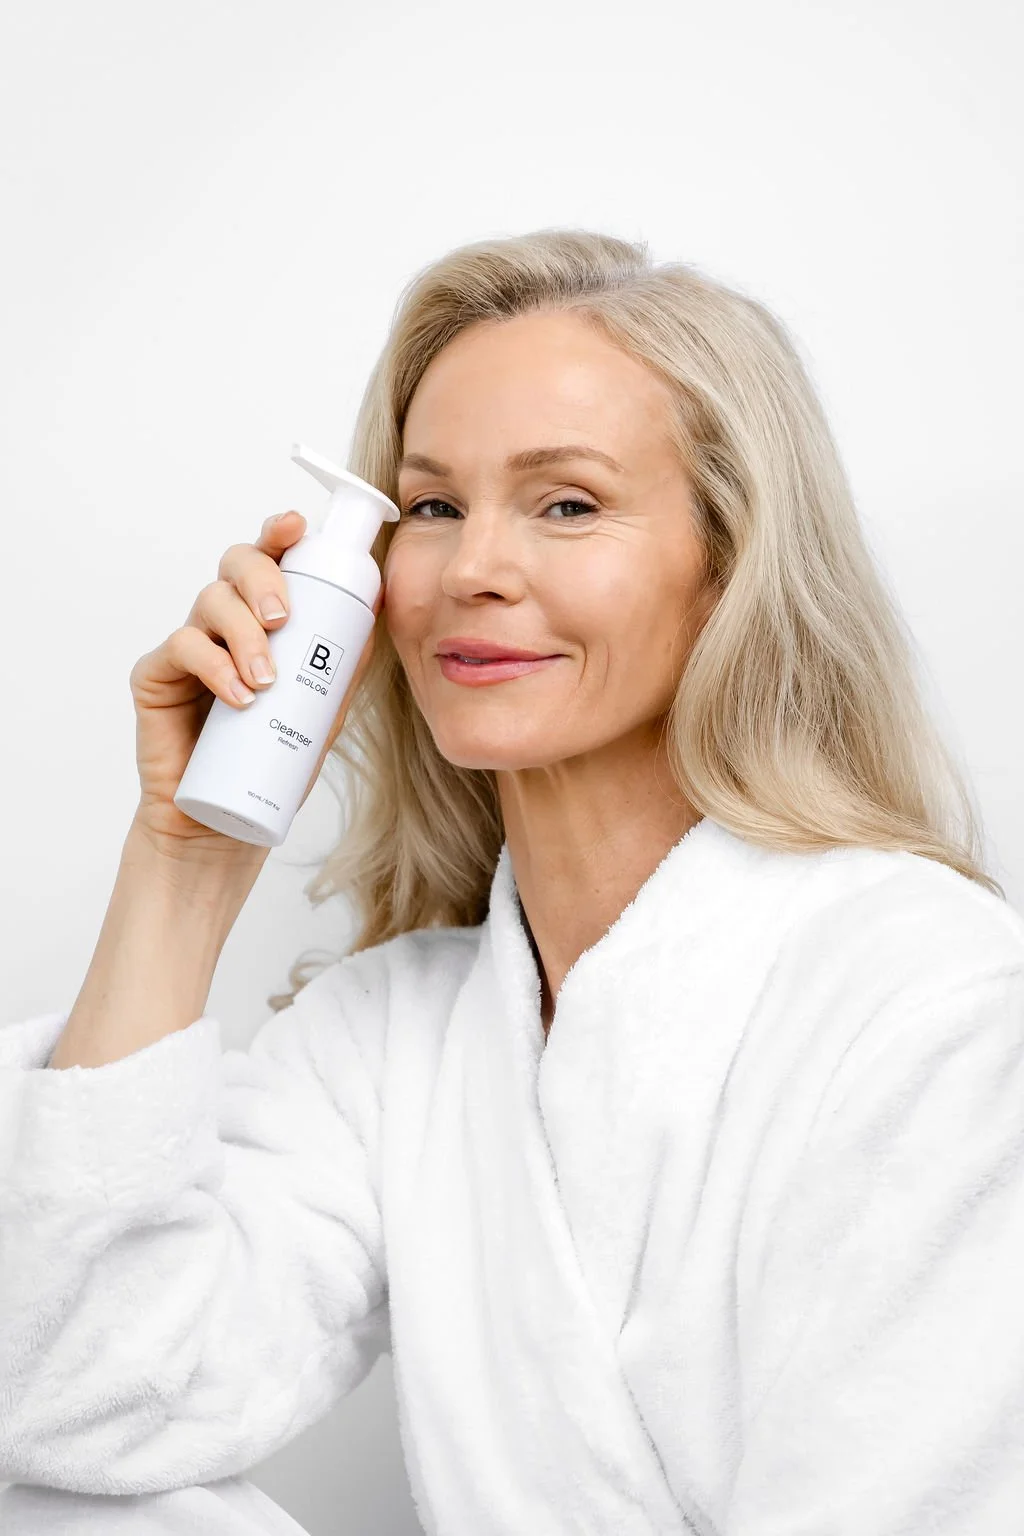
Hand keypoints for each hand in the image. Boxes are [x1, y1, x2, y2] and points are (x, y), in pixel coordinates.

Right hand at [128, 510, 383, 860]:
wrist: (225, 825)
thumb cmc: (271, 764)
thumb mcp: (321, 713)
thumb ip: (342, 668)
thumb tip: (376, 616)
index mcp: (263, 620)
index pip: (270, 562)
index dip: (279, 534)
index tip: (296, 525)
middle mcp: (224, 623)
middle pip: (236, 565)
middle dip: (264, 579)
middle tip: (286, 618)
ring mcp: (188, 646)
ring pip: (210, 601)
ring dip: (245, 634)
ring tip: (267, 680)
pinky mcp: (155, 676)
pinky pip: (180, 648)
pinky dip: (213, 665)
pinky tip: (238, 695)